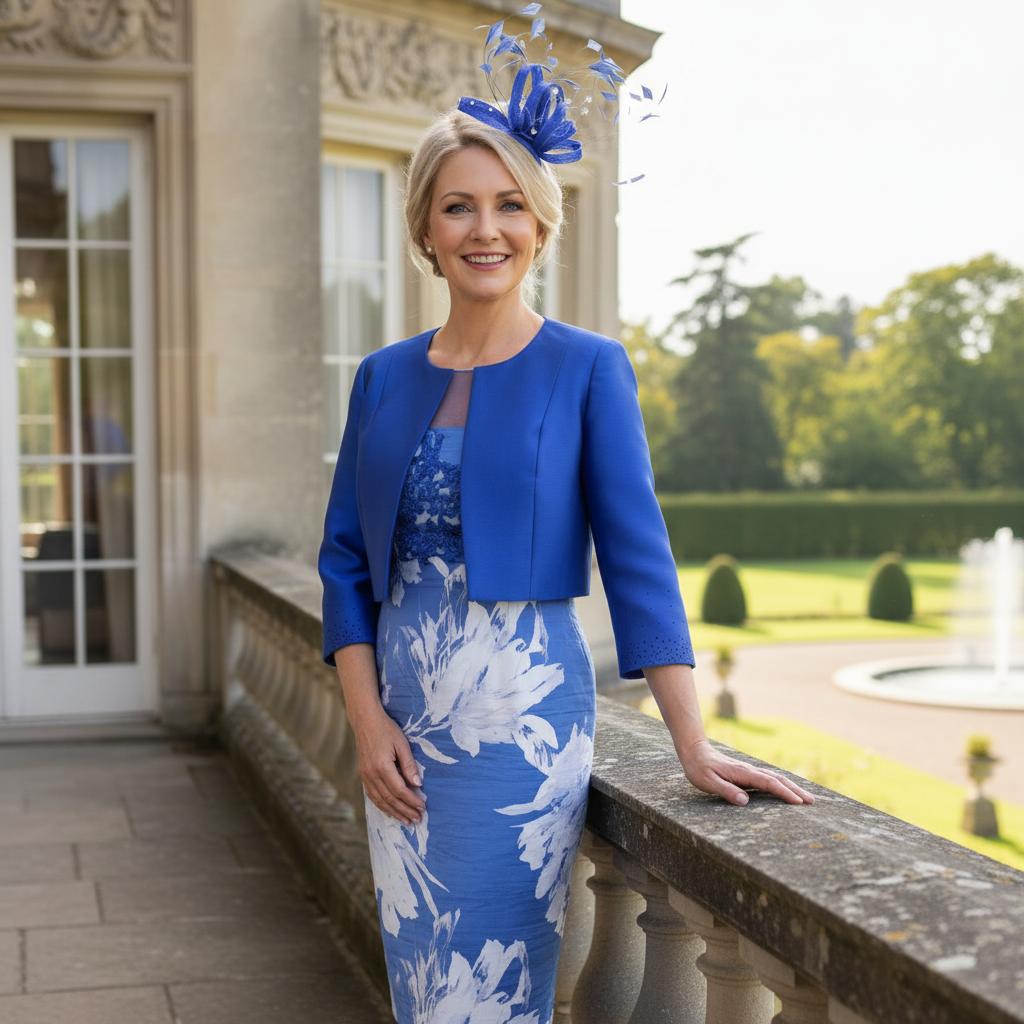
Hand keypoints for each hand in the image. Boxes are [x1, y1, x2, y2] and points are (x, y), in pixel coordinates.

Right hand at [353, 708, 425, 825]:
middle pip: (390, 799)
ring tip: (406, 821)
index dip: (412, 801)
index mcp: (382, 766)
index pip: (400, 790)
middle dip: (405, 811)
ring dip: (394, 813)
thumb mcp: (402, 744)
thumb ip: (409, 765)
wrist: (365, 721)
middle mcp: (371, 774)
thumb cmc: (386, 730)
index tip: (422, 807)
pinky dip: (382, 806)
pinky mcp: (363, 776)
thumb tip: (417, 784)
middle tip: (417, 819)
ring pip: (380, 801)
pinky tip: (390, 811)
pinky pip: (372, 796)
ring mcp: (365, 776)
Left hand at [679, 738, 814, 806]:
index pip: (768, 783)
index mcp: (743, 773)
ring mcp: (750, 771)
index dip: (784, 793)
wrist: (695, 751)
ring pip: (775, 778)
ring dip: (791, 787)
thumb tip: (745, 801)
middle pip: (778, 779)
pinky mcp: (747, 774)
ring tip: (806, 798)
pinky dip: (782, 785)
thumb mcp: (707, 782)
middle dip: (795, 790)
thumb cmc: (699, 768)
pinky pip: (769, 780)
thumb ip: (725, 790)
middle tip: (812, 802)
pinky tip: (787, 792)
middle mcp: (750, 770)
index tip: (798, 803)